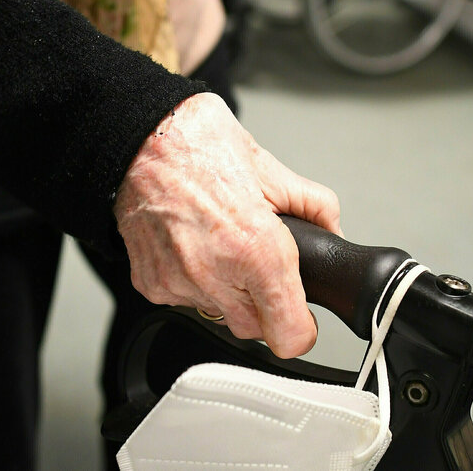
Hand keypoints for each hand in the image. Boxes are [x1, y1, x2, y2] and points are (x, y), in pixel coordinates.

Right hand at [114, 92, 340, 357]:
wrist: (139, 136)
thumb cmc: (201, 146)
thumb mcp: (274, 172)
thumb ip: (316, 208)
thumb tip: (333, 231)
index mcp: (255, 249)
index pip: (290, 336)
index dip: (301, 327)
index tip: (301, 315)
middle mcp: (214, 274)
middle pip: (256, 329)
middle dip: (265, 303)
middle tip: (259, 261)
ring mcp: (179, 283)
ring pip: (221, 315)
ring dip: (229, 291)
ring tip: (223, 242)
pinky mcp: (151, 285)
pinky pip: (187, 301)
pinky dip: (196, 282)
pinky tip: (196, 245)